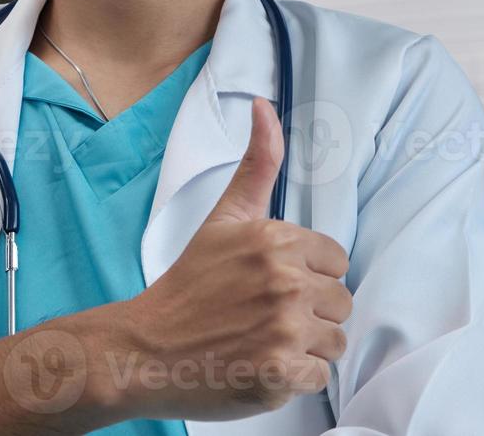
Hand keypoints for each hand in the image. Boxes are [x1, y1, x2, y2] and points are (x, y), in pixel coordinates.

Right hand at [116, 97, 352, 419]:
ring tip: (263, 341)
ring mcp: (284, 330)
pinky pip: (318, 376)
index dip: (308, 276)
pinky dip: (292, 378)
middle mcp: (286, 282)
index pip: (336, 261)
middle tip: (263, 317)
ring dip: (305, 347)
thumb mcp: (225, 217)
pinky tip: (260, 365)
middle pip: (340, 302)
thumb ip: (257, 163)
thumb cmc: (188, 285)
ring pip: (334, 341)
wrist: (143, 349)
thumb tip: (264, 105)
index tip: (272, 286)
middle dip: (309, 313)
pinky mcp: (280, 374)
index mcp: (278, 241)